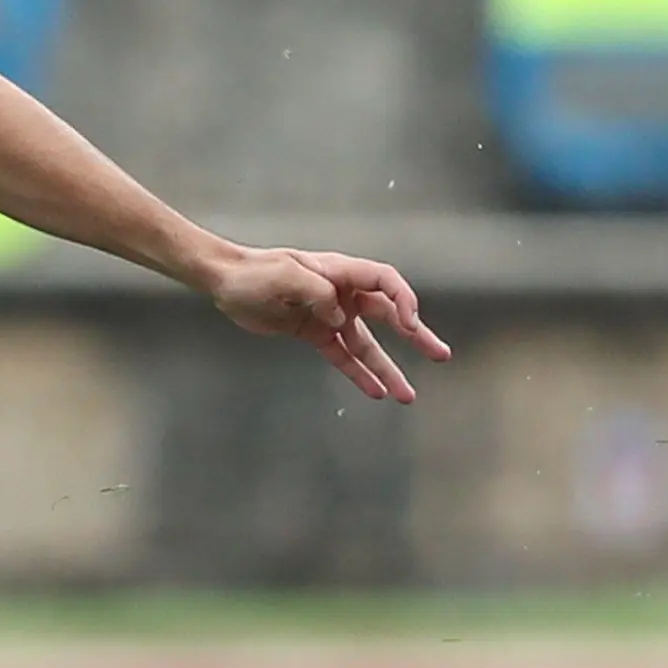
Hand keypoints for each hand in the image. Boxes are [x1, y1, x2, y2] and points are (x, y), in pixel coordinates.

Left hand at [202, 243, 450, 402]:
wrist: (225, 282)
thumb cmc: (255, 272)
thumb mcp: (286, 276)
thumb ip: (318, 292)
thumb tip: (339, 317)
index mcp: (340, 272)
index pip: (385, 281)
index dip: (403, 301)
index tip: (408, 324)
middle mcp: (342, 294)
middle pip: (388, 314)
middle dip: (415, 335)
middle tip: (441, 355)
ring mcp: (330, 315)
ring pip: (367, 344)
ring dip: (387, 368)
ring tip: (407, 395)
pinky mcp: (314, 334)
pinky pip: (342, 356)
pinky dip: (357, 374)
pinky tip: (375, 392)